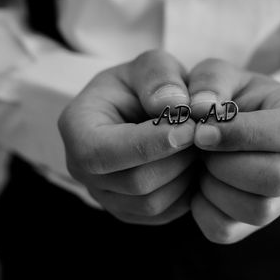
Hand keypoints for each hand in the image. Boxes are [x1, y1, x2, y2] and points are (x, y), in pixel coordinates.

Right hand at [58, 50, 196, 224]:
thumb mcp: (151, 64)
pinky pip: (164, 215)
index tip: (190, 127)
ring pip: (152, 204)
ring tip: (199, 146)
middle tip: (203, 135)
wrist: (142, 108)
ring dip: (186, 175)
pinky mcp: (128, 212)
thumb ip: (160, 77)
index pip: (105, 151)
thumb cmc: (144, 84)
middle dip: (177, 158)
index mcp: (76, 127)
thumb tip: (173, 107)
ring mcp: (103, 196)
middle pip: (134, 182)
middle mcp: (81, 169)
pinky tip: (193, 163)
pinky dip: (187, 192)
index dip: (151, 143)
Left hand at [188, 59, 279, 243]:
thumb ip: (209, 82)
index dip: (241, 135)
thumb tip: (200, 109)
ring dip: (214, 187)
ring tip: (202, 164)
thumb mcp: (216, 73)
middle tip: (201, 148)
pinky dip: (202, 209)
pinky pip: (226, 230)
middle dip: (225, 164)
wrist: (219, 122)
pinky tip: (199, 183)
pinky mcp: (254, 219)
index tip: (202, 130)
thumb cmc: (223, 93)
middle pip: (276, 179)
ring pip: (257, 210)